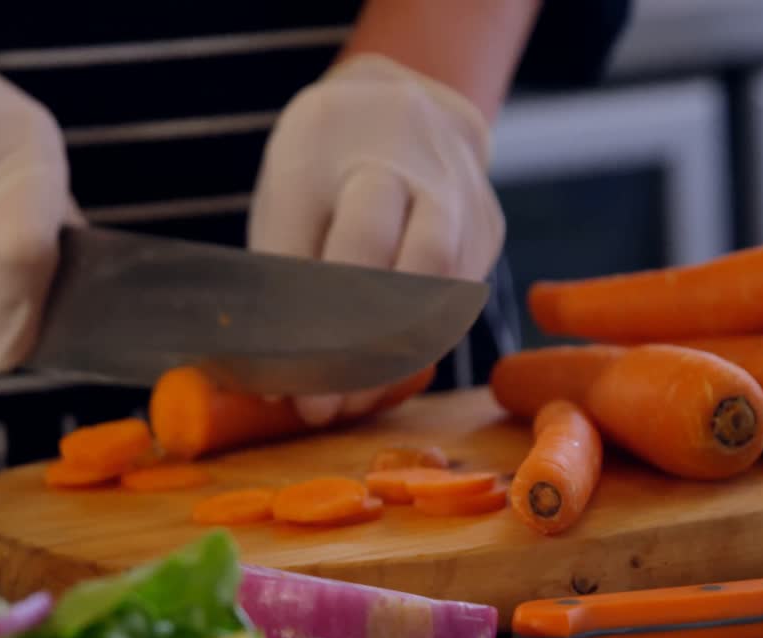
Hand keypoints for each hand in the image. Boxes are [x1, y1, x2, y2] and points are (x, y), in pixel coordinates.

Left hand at [248, 53, 503, 425]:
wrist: (398, 104)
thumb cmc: (321, 167)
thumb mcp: (284, 201)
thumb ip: (280, 281)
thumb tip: (274, 386)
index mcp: (331, 144)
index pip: (327, 244)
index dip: (308, 324)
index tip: (285, 386)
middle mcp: (408, 160)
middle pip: (399, 260)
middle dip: (358, 348)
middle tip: (321, 408)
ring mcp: (459, 189)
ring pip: (440, 284)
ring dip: (393, 358)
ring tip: (350, 404)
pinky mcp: (488, 223)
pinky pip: (460, 298)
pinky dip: (420, 346)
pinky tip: (383, 378)